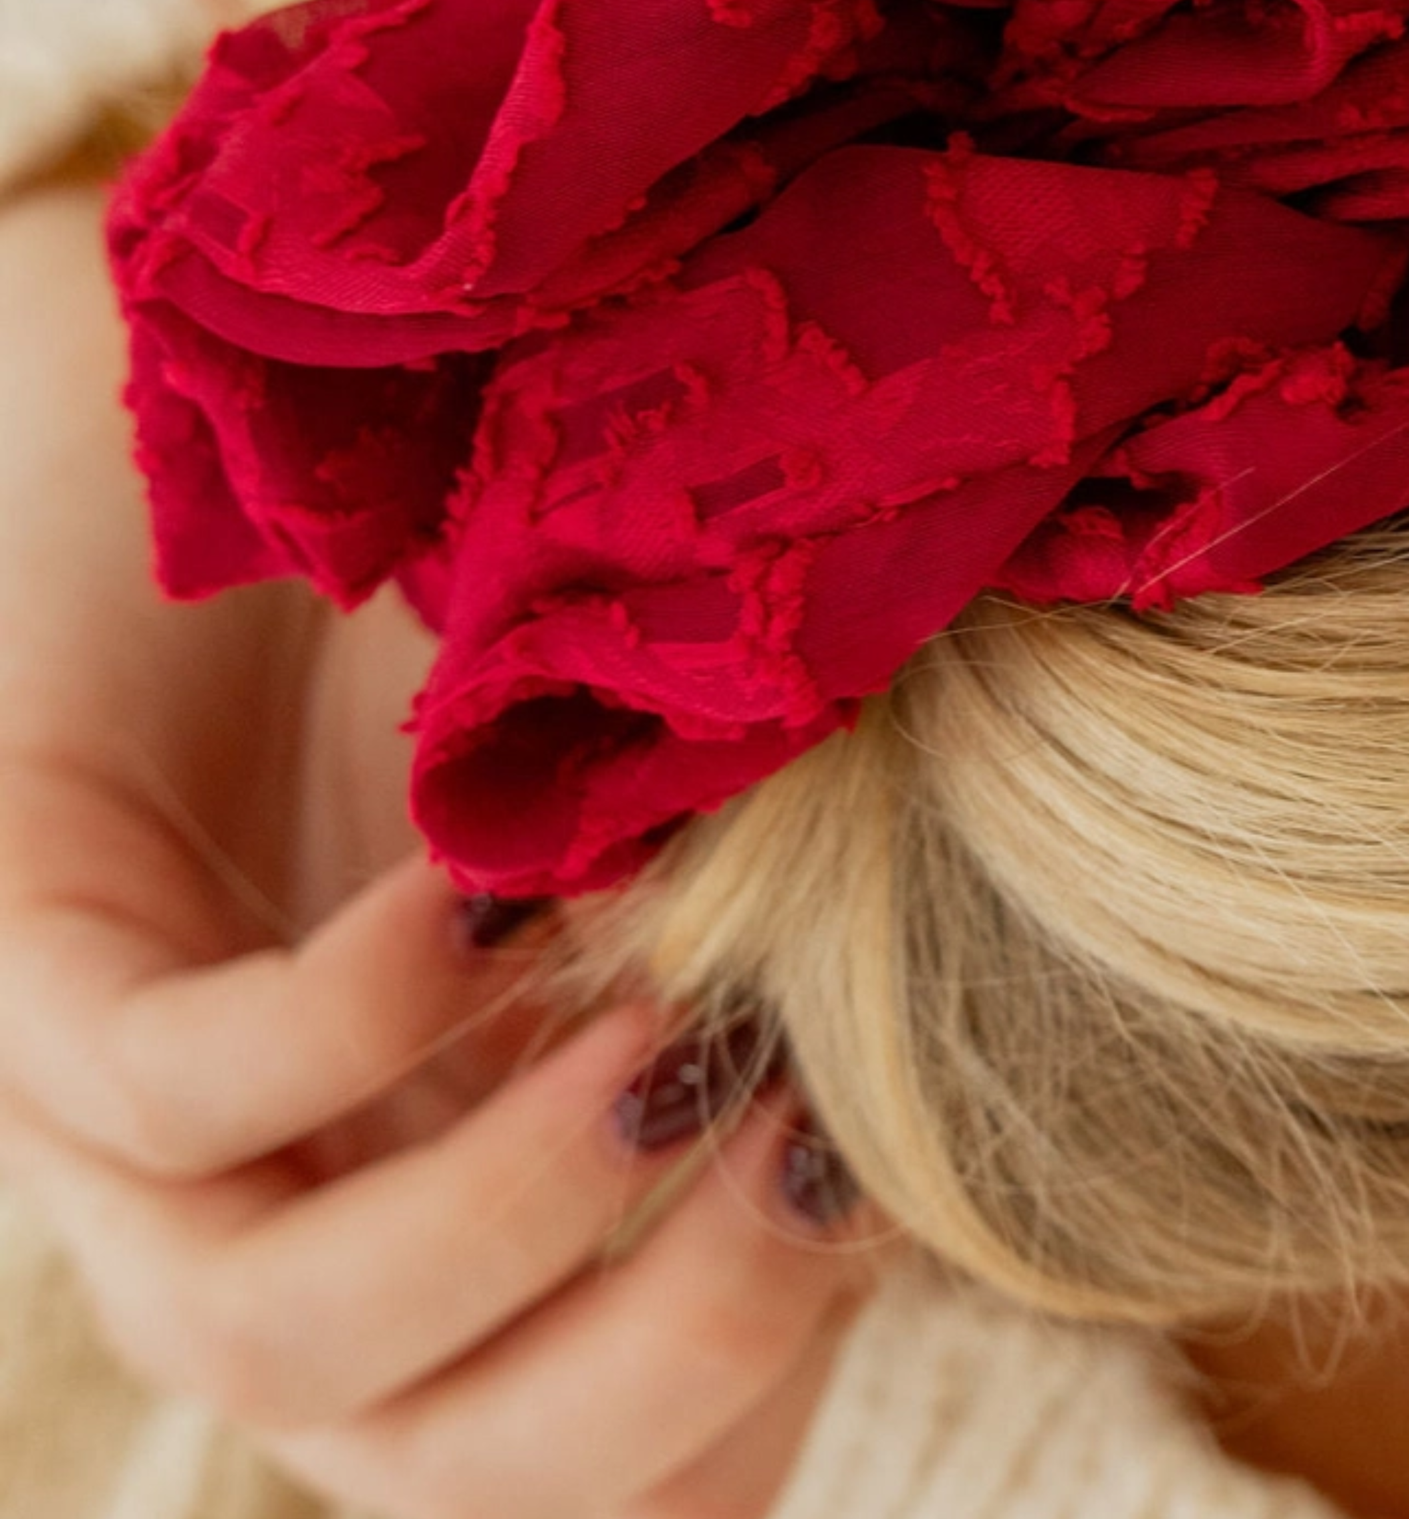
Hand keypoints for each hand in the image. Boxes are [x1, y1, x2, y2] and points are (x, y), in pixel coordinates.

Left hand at [0, 183, 890, 1515]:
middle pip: (424, 1454)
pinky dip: (352, 1023)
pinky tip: (494, 896)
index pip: (552, 1446)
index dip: (722, 1414)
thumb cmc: (510, 600)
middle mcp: (263, 1204)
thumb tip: (939, 1132)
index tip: (889, 1227)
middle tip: (826, 1166)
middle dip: (657, 1363)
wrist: (289, 374)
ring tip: (678, 1055)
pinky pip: (165, 1084)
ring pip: (267, 1339)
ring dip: (504, 1219)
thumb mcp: (669, 803)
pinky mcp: (12, 949)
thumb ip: (768, 963)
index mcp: (416, 1201)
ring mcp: (107, 1110)